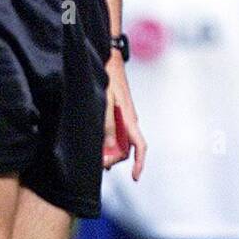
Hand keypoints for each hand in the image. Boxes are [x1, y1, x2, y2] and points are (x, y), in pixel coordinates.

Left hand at [103, 53, 146, 179]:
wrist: (110, 60)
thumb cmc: (109, 79)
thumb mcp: (105, 102)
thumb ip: (107, 124)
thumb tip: (110, 146)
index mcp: (130, 120)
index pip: (140, 147)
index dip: (139, 164)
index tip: (135, 177)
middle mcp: (130, 121)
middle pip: (128, 148)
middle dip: (116, 159)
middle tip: (100, 164)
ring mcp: (126, 117)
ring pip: (121, 141)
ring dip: (111, 151)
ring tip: (97, 157)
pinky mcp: (120, 113)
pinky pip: (117, 132)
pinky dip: (109, 141)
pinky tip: (99, 144)